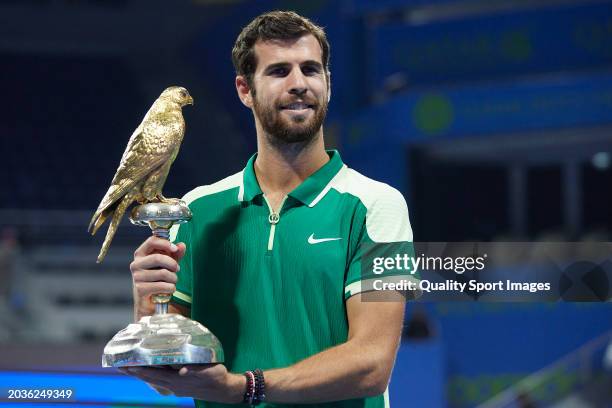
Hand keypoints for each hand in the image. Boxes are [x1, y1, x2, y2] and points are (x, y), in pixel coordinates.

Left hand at [120, 364, 244, 402]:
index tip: (127, 365)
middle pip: (150, 378)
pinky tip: (149, 372)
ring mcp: (176, 387)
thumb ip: (195, 370)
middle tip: (119, 365)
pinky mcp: (180, 386)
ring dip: (141, 374)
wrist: (225, 390)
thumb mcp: (209, 371)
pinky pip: (161, 380)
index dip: (140, 370)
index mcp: (178, 380)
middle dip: (134, 372)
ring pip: (154, 380)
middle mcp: (174, 384)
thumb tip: (182, 370)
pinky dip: (151, 375)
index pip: (155, 374)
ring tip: (128, 368)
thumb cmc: (217, 377)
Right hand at [130, 236, 185, 318]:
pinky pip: (162, 286)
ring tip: (173, 281)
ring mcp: (137, 277)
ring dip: (173, 278)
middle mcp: (136, 264)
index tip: (175, 248)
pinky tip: (169, 289)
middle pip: (157, 258)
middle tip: (177, 269)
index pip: (151, 241)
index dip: (165, 243)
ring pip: (162, 273)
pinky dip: (170, 288)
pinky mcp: (140, 289)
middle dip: (172, 264)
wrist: (150, 300)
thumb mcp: (168, 263)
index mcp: (141, 254)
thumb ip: (175, 253)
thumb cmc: (158, 278)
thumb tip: (182, 245)